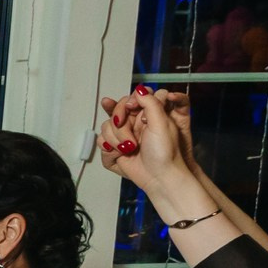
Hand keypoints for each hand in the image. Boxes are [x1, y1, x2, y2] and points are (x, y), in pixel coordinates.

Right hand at [96, 86, 208, 221]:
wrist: (158, 177)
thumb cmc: (165, 153)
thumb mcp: (162, 123)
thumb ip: (151, 103)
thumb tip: (139, 90)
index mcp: (150, 113)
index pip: (132, 98)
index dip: (129, 103)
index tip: (132, 109)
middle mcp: (136, 122)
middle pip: (116, 111)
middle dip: (121, 126)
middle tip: (131, 139)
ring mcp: (125, 134)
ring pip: (107, 127)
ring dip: (116, 140)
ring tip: (129, 150)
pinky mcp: (115, 147)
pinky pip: (102, 140)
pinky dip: (109, 149)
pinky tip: (121, 154)